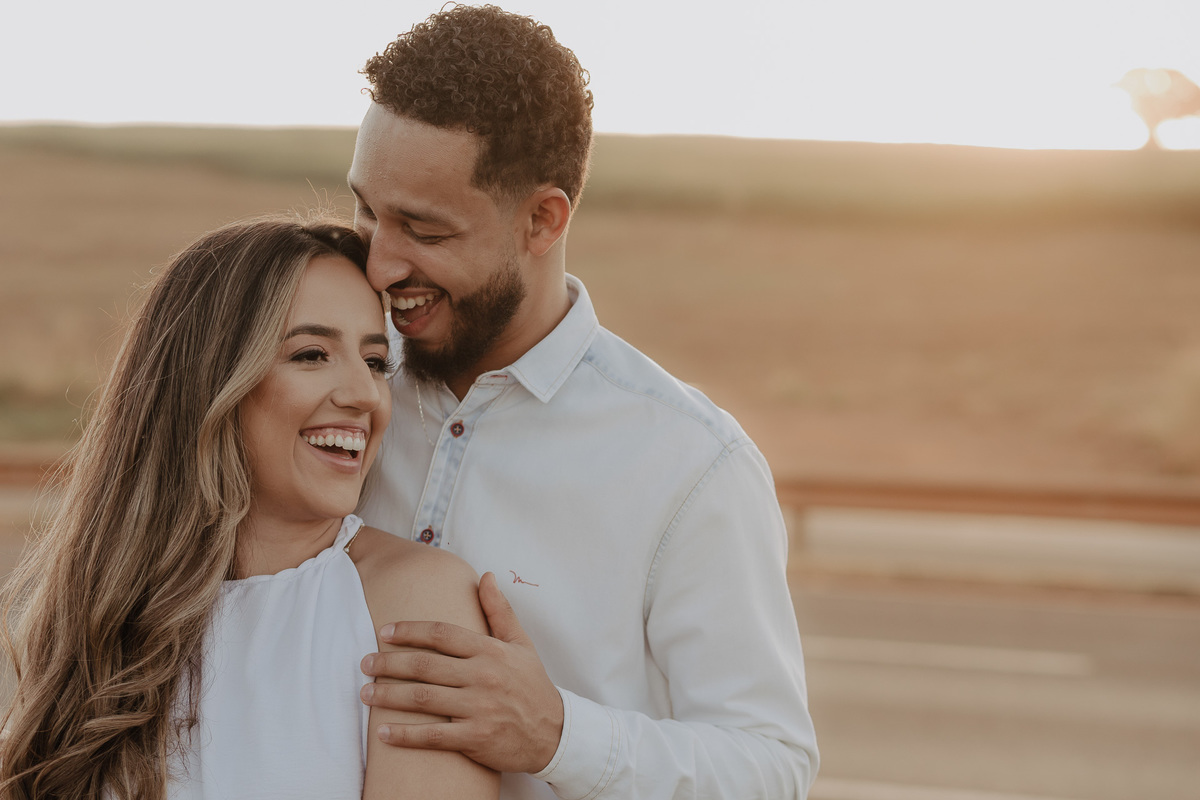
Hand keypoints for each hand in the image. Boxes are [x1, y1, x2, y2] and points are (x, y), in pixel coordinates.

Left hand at [360, 571, 564, 773]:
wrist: (554, 733)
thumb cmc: (533, 685)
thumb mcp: (521, 643)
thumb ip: (499, 610)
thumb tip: (486, 576)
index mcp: (490, 651)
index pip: (442, 634)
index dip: (410, 631)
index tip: (384, 632)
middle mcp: (483, 677)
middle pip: (425, 666)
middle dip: (388, 663)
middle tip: (364, 663)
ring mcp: (479, 708)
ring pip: (423, 699)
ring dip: (389, 696)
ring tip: (365, 693)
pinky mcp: (476, 738)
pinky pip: (433, 737)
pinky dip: (405, 735)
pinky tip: (384, 733)